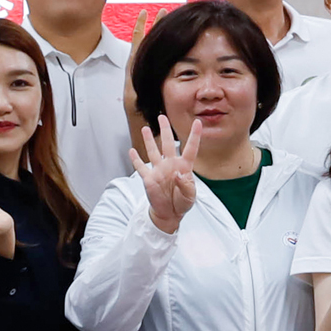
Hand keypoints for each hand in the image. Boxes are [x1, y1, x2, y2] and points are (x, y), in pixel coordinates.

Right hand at [129, 115, 201, 233]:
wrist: (170, 213)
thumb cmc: (183, 203)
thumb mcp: (190, 196)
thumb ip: (186, 185)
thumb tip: (179, 174)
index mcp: (184, 167)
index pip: (190, 148)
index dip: (194, 136)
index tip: (198, 122)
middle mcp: (171, 165)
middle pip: (168, 144)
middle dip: (165, 130)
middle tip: (162, 117)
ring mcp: (159, 170)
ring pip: (153, 151)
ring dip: (149, 140)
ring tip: (145, 128)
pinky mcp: (148, 178)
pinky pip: (141, 167)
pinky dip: (136, 160)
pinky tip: (132, 151)